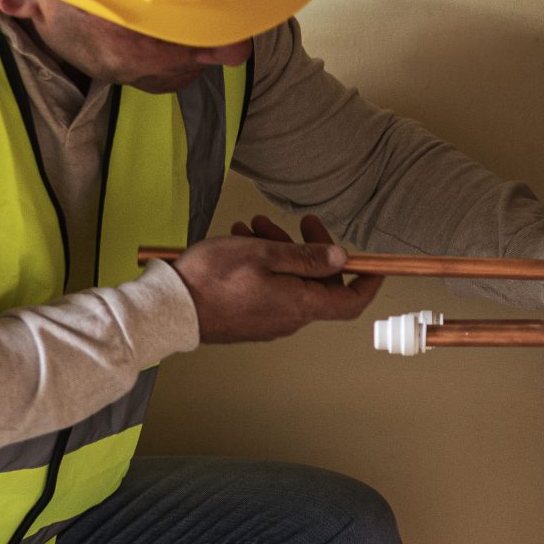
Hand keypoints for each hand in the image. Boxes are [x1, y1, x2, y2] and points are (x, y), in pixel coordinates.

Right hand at [165, 213, 381, 341]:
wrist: (170, 309)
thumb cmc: (213, 280)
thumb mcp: (264, 254)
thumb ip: (307, 257)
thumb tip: (342, 260)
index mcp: (300, 305)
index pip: (350, 302)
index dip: (367, 283)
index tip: (374, 263)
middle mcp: (289, 319)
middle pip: (317, 283)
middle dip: (309, 248)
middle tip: (299, 222)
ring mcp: (268, 321)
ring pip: (289, 281)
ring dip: (280, 250)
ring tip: (256, 226)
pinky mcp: (250, 319)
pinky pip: (269, 289)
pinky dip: (264, 265)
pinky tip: (243, 242)